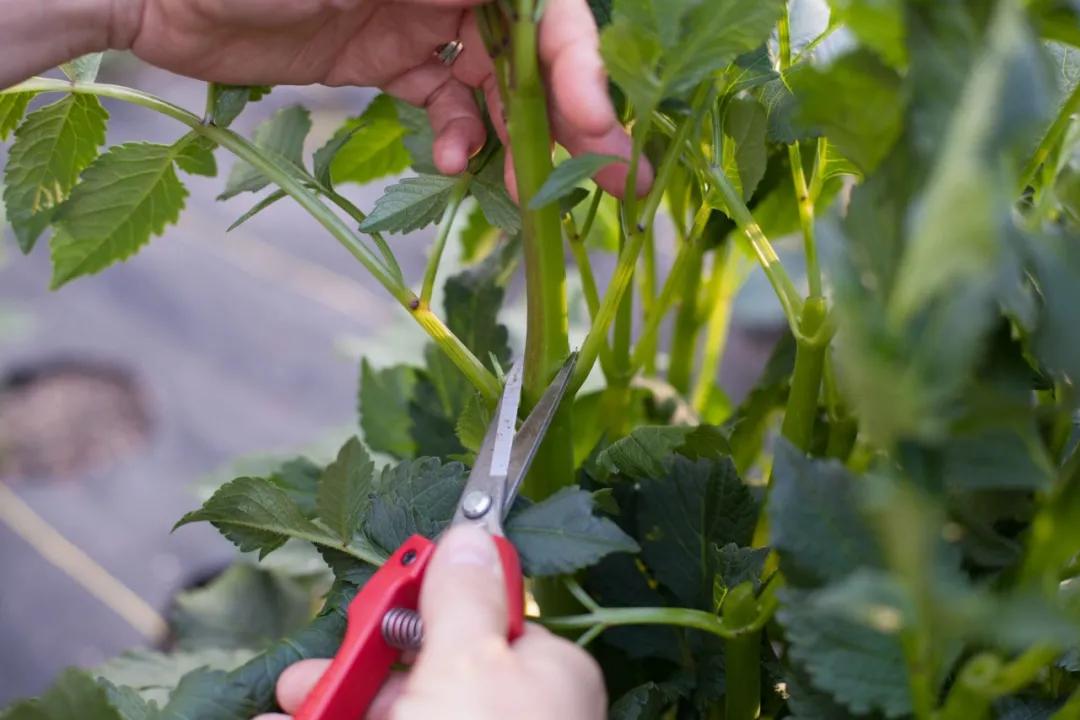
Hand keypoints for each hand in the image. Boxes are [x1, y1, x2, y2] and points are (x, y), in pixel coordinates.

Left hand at [107, 0, 650, 194]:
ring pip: (496, 86)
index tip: (595, 129)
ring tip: (520, 192)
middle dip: (575, 119)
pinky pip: (445, 103)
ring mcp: (423, 19)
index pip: (548, 12)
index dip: (581, 68)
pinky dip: (458, 136)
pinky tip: (454, 162)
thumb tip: (536, 6)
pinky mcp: (389, 58)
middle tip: (616, 185)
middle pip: (535, 52)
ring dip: (515, 140)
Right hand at [253, 526, 605, 719]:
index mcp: (543, 673)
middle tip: (303, 681)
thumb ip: (463, 598)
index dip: (421, 605)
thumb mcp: (468, 665)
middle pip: (428, 671)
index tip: (375, 599)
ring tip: (285, 711)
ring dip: (335, 706)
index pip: (482, 616)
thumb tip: (472, 534)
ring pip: (400, 711)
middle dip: (357, 670)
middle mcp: (515, 712)